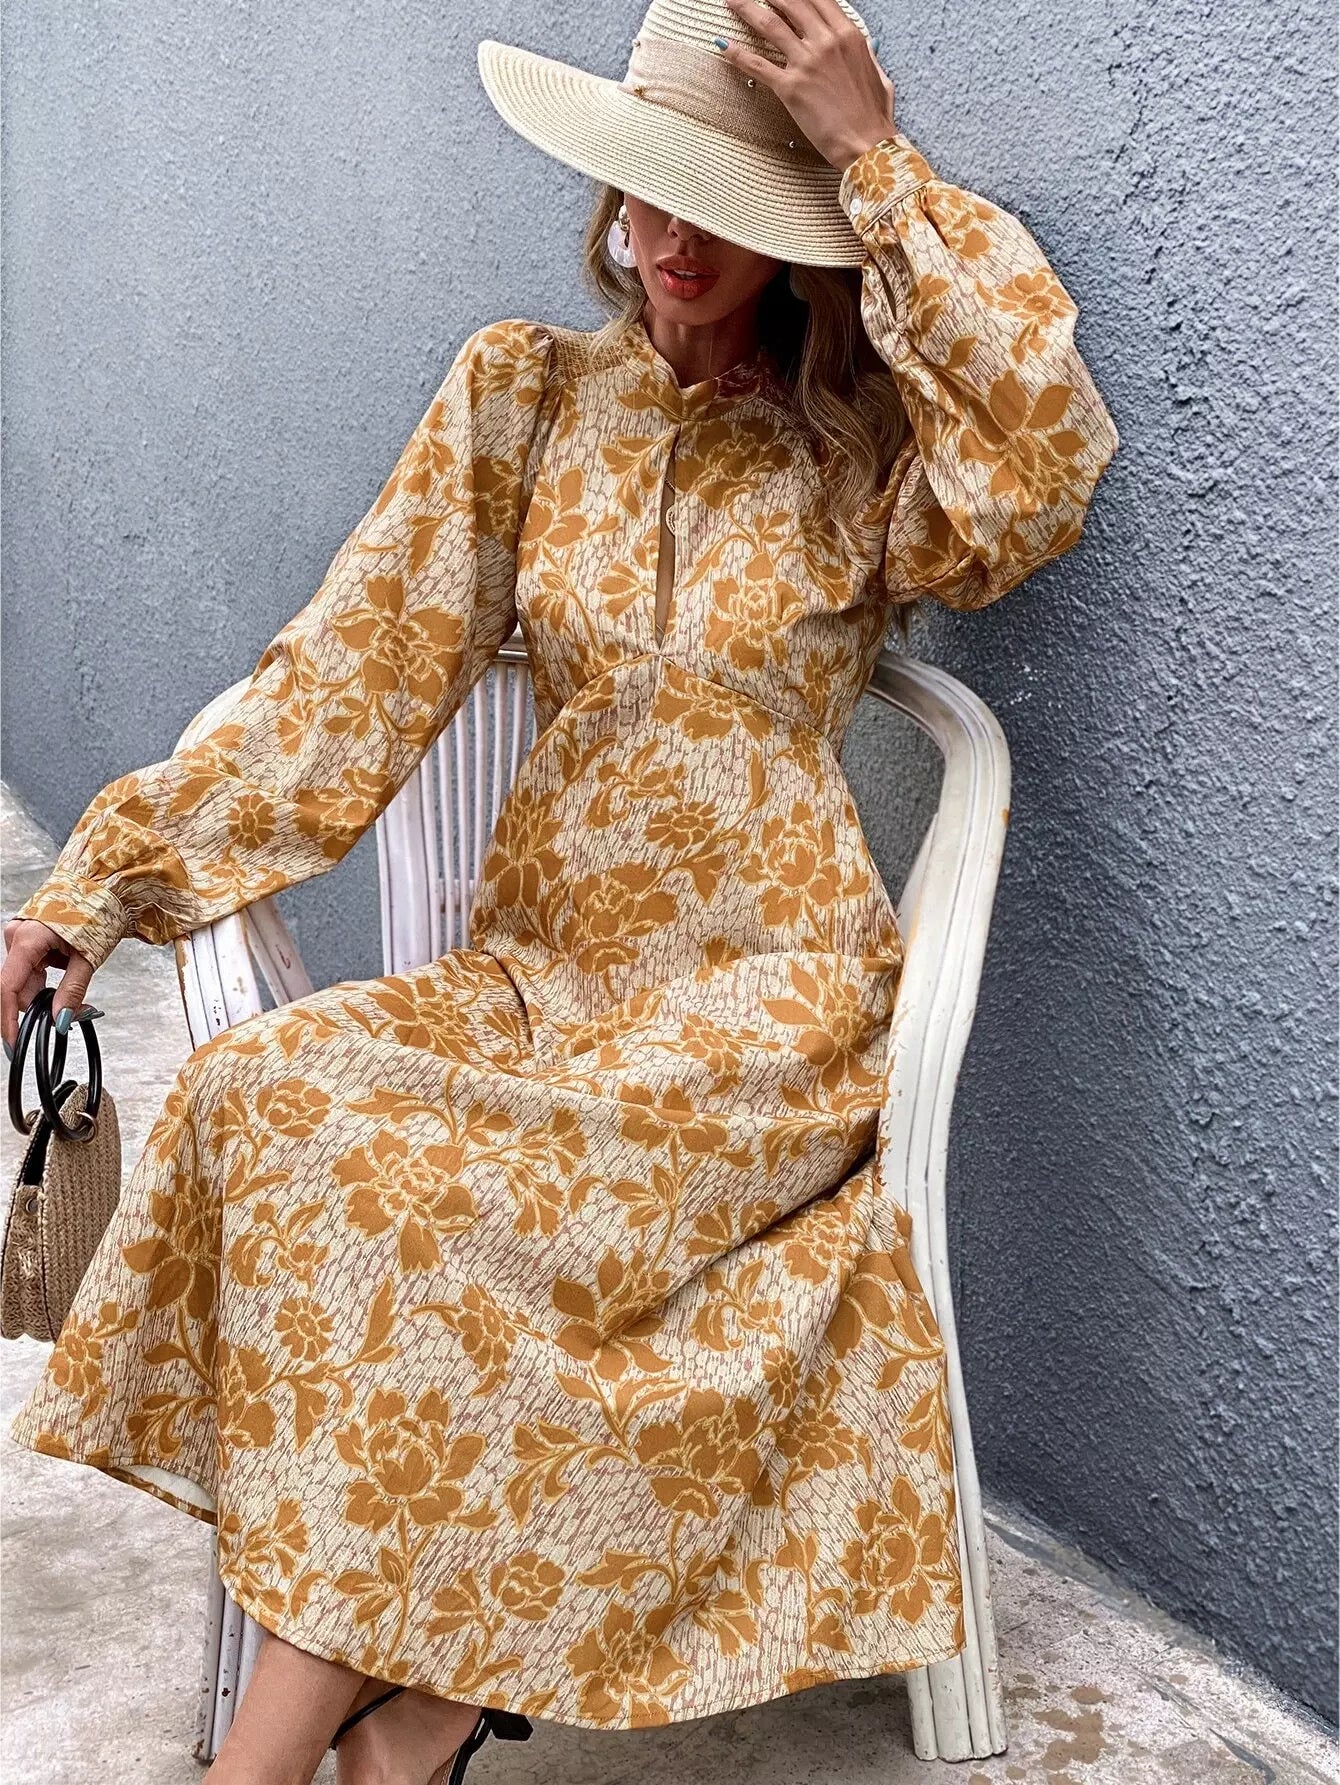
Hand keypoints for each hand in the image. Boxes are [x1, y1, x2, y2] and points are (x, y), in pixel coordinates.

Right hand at [1, 918, 95, 1054]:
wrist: (103, 885)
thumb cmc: (98, 910)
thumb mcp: (88, 957)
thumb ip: (72, 991)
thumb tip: (60, 1019)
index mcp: (28, 939)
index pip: (8, 988)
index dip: (9, 1019)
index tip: (13, 1040)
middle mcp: (18, 935)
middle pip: (18, 986)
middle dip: (39, 1004)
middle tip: (69, 1013)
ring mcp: (21, 934)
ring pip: (25, 978)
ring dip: (45, 991)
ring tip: (74, 991)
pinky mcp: (29, 936)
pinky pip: (31, 966)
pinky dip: (47, 978)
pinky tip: (66, 973)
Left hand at [718, 0, 896, 172]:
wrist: (867, 145)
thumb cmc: (874, 116)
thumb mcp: (878, 75)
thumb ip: (868, 55)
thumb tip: (869, 45)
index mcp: (847, 34)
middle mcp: (825, 42)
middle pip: (791, 3)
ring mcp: (806, 63)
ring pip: (770, 24)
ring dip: (747, 8)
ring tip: (731, 1)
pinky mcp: (790, 88)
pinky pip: (757, 65)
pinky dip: (737, 54)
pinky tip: (723, 45)